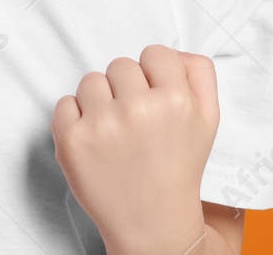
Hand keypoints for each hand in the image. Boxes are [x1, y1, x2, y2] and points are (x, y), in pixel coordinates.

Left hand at [50, 44, 219, 251]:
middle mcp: (138, 109)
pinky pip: (64, 102)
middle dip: (126, 88)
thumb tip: (175, 50)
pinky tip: (96, 141)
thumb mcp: (207, 121)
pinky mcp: (72, 140)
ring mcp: (102, 125)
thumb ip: (199, 74)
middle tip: (136, 121)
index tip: (155, 99)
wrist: (152, 222)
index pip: (154, 53)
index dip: (154, 76)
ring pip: (91, 80)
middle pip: (121, 65)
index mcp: (176, 100)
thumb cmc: (177, 168)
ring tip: (116, 133)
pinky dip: (75, 119)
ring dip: (100, 102)